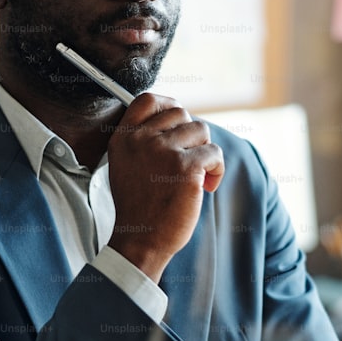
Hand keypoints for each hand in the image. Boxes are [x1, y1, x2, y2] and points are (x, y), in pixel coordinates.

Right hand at [106, 93, 224, 281]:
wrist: (142, 240)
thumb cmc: (139, 207)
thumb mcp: (126, 166)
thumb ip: (142, 141)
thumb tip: (175, 123)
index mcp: (124, 138)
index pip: (147, 100)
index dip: (168, 105)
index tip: (179, 122)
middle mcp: (141, 140)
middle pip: (181, 113)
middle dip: (192, 134)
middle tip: (191, 159)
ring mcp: (163, 151)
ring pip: (201, 130)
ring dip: (205, 152)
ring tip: (200, 175)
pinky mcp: (186, 167)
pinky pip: (214, 153)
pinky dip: (217, 170)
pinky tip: (208, 186)